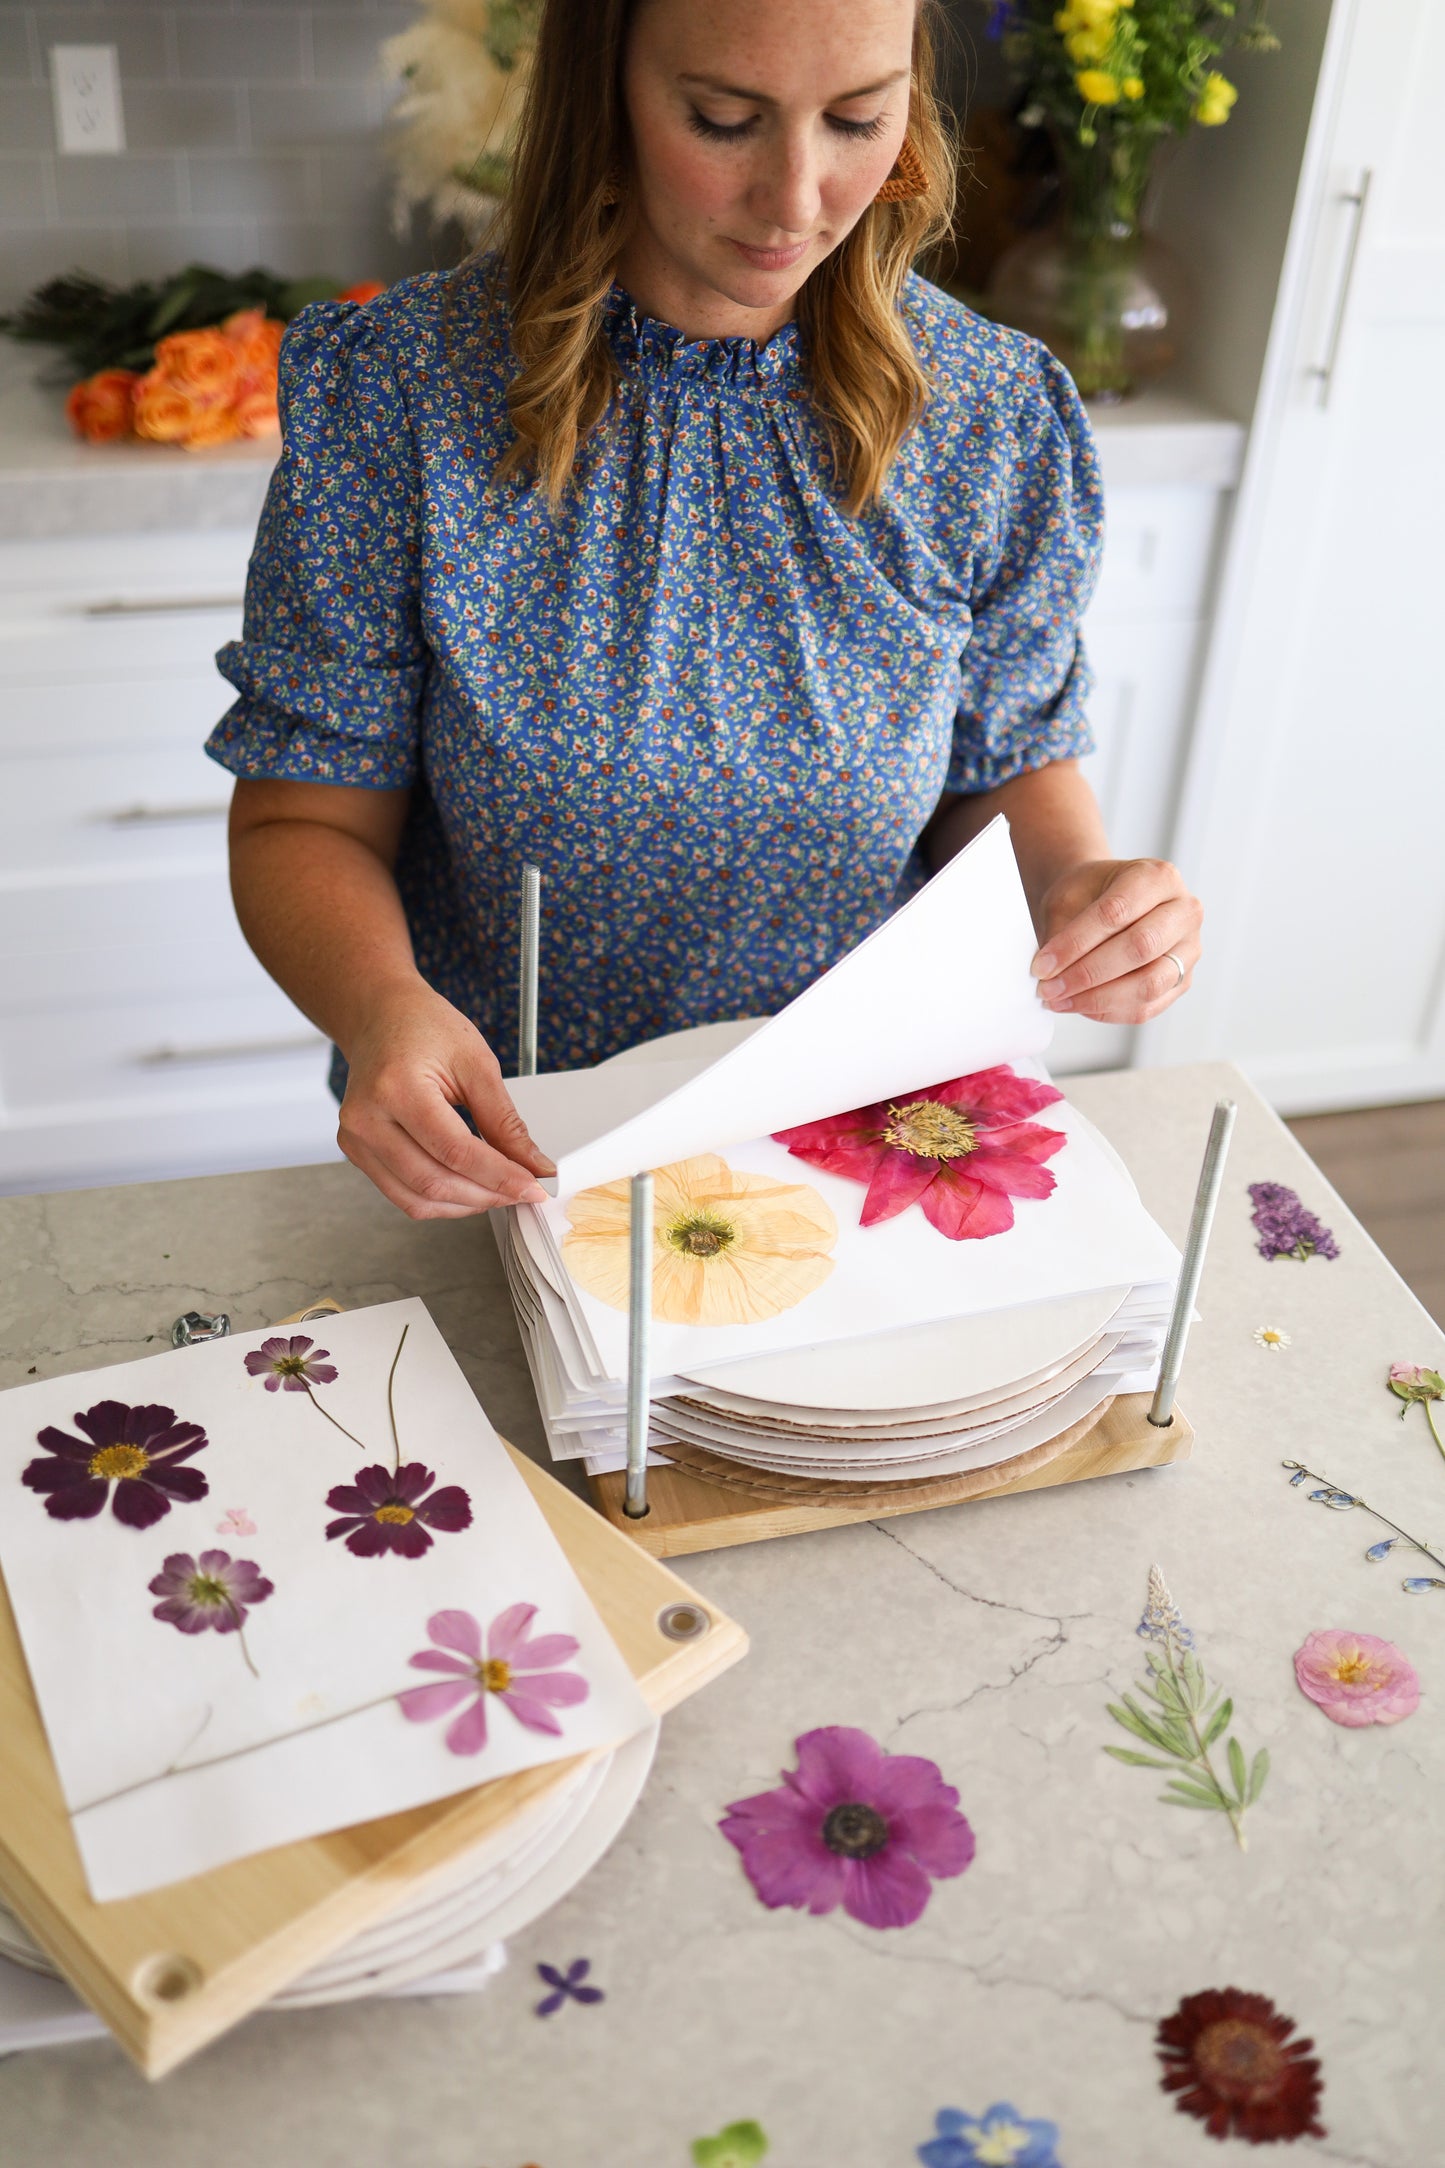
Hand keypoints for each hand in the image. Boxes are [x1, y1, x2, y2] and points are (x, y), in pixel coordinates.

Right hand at [337, 981, 554, 1218]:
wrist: (380, 1017)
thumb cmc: (423, 1027)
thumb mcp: (476, 1063)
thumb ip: (504, 1120)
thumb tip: (533, 1164)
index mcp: (396, 1088)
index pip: (454, 1152)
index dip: (499, 1176)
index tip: (532, 1186)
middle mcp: (366, 1119)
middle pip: (434, 1181)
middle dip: (487, 1194)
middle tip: (523, 1190)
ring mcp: (356, 1139)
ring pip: (416, 1199)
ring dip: (465, 1205)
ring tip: (500, 1192)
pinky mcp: (357, 1152)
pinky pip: (402, 1195)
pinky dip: (440, 1201)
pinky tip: (469, 1189)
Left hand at [1031, 858, 1201, 1023]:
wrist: (1106, 900)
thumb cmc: (1090, 895)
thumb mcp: (1068, 897)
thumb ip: (1062, 931)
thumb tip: (1049, 973)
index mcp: (1158, 877)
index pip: (1116, 912)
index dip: (1076, 943)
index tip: (1043, 964)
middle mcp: (1184, 911)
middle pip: (1140, 948)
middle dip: (1087, 974)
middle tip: (1050, 987)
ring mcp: (1189, 948)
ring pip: (1149, 984)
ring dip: (1098, 998)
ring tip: (1061, 1000)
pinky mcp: (1183, 980)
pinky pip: (1149, 1006)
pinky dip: (1109, 1012)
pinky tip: (1080, 1006)